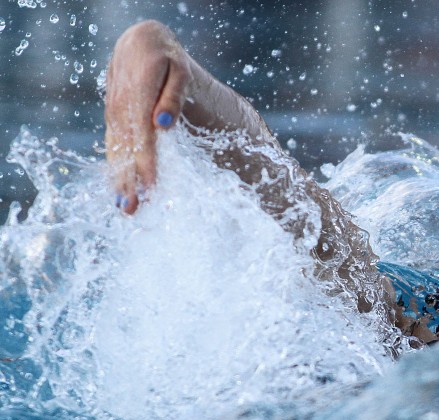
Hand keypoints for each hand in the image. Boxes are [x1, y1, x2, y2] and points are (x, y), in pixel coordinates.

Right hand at [105, 20, 190, 213]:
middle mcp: (121, 107)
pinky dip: (115, 169)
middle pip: (125, 148)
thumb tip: (163, 125)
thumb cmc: (167, 60)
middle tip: (132, 208)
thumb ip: (173, 97)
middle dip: (129, 179)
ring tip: (125, 207)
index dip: (145, 160)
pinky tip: (118, 190)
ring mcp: (113, 114)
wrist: (139, 45)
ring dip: (119, 180)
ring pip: (115, 150)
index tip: (151, 184)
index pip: (142, 134)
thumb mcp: (179, 72)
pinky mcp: (113, 120)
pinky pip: (113, 147)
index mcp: (138, 94)